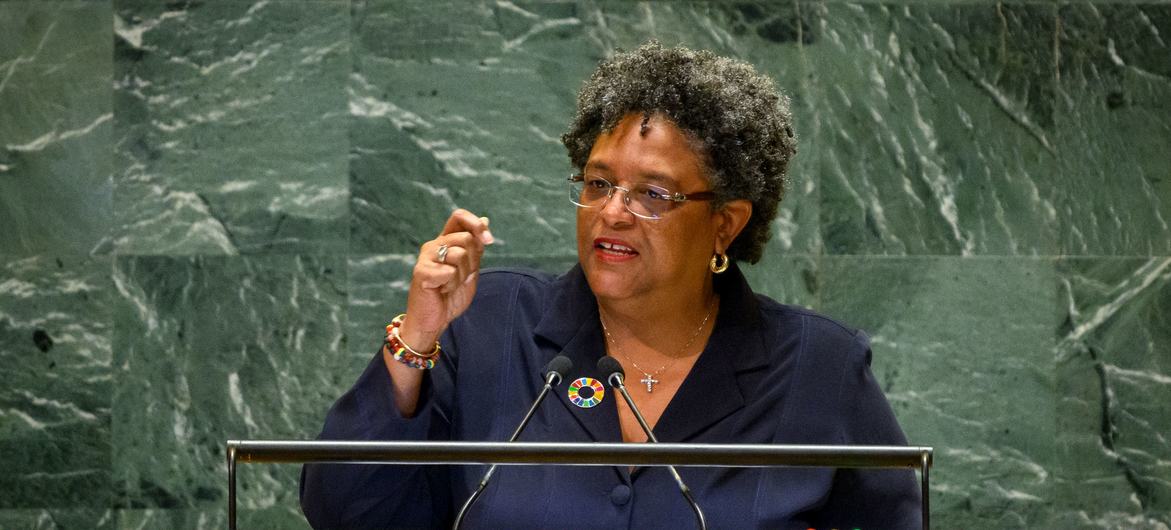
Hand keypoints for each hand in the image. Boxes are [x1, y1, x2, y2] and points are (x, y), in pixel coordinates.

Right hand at [400, 209, 493, 348]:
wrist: (435, 320)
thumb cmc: (451, 295)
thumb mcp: (471, 268)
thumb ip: (476, 246)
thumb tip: (485, 219)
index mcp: (445, 242)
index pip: (459, 217)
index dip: (476, 224)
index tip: (488, 240)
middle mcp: (434, 245)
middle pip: (465, 237)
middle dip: (473, 261)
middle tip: (462, 277)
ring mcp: (426, 258)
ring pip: (459, 254)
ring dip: (462, 275)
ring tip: (450, 285)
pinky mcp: (421, 272)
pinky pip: (450, 271)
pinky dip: (452, 285)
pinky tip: (442, 290)